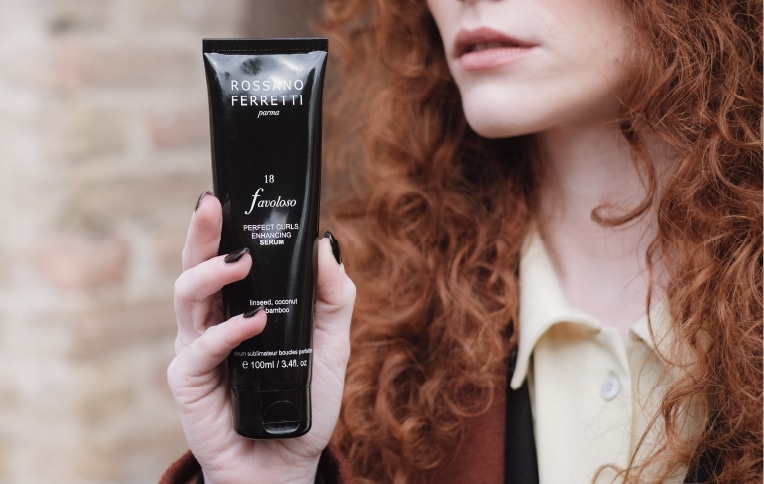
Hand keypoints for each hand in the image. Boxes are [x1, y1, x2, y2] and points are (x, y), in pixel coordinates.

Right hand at [168, 192, 354, 482]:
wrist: (285, 461)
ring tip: (241, 262)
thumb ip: (332, 298)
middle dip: (201, 232)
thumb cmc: (302, 401)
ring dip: (211, 275)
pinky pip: (199, 349)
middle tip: (214, 205)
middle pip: (196, 267)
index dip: (224, 226)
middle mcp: (213, 321)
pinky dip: (226, 332)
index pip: (226, 257)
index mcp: (240, 306)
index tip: (234, 193)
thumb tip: (326, 245)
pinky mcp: (189, 381)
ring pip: (186, 298)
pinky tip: (253, 323)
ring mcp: (198, 348)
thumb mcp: (330, 345)